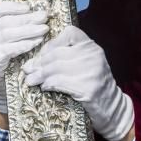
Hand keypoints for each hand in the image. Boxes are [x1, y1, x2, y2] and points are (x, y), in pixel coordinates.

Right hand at [0, 1, 48, 114]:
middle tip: (44, 16)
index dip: (12, 6)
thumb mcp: (8, 39)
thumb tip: (37, 11)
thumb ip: (16, 25)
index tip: (28, 6)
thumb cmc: (8, 58)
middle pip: (6, 22)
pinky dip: (25, 44)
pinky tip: (36, 42)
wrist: (1, 86)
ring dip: (29, 30)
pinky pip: (10, 50)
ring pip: (8, 34)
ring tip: (44, 28)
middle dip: (27, 18)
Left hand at [23, 25, 134, 140]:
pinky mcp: (88, 89)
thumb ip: (67, 56)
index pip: (69, 33)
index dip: (51, 44)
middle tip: (28, 70)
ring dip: (40, 75)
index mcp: (92, 46)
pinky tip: (45, 87)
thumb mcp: (86, 63)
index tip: (41, 55)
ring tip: (32, 80)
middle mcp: (93, 55)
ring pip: (57, 68)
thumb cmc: (94, 84)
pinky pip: (61, 82)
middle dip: (39, 63)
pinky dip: (49, 84)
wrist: (112, 107)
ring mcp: (92, 72)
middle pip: (58, 54)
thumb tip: (34, 61)